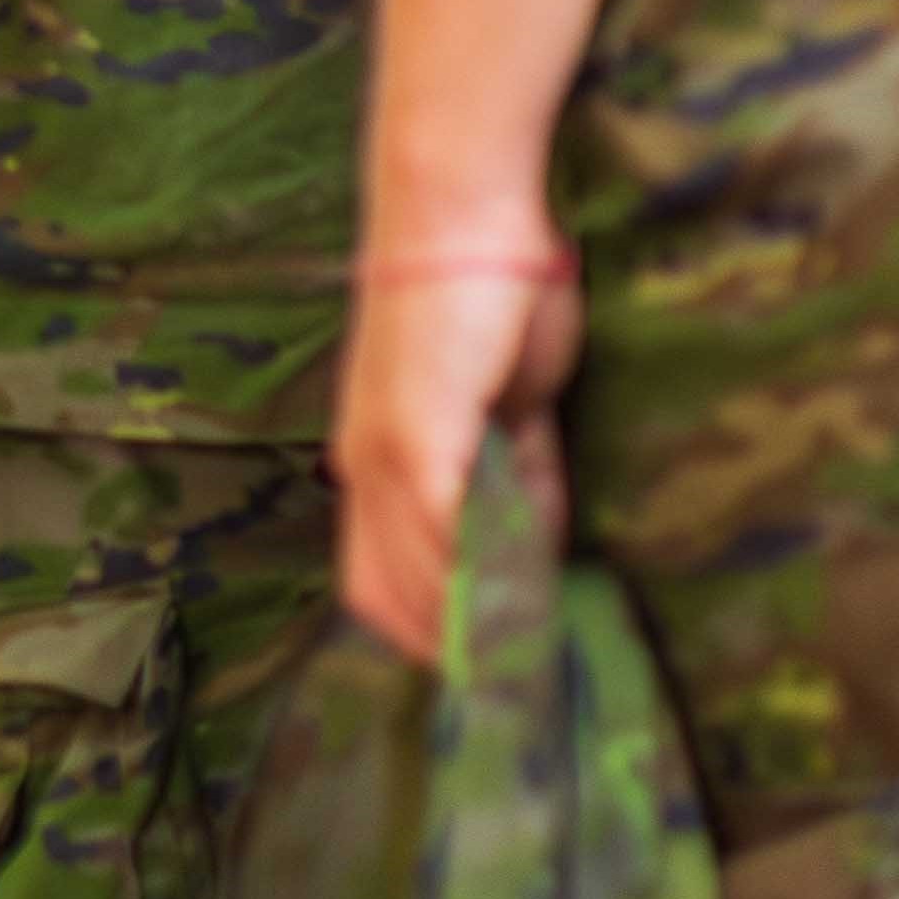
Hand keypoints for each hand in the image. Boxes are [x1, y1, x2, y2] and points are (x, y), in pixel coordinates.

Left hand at [332, 246, 582, 662]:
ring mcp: (382, 455)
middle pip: (385, 599)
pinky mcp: (415, 439)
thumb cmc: (492, 290)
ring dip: (473, 632)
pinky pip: (442, 543)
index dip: (434, 630)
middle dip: (450, 651)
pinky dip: (481, 588)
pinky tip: (521, 614)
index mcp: (375, 456)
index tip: (492, 670)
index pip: (382, 579)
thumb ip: (517, 477)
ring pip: (414, 582)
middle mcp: (363, 464)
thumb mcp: (512, 405)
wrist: (465, 210)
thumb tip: (535, 552)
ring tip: (527, 667)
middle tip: (513, 687)